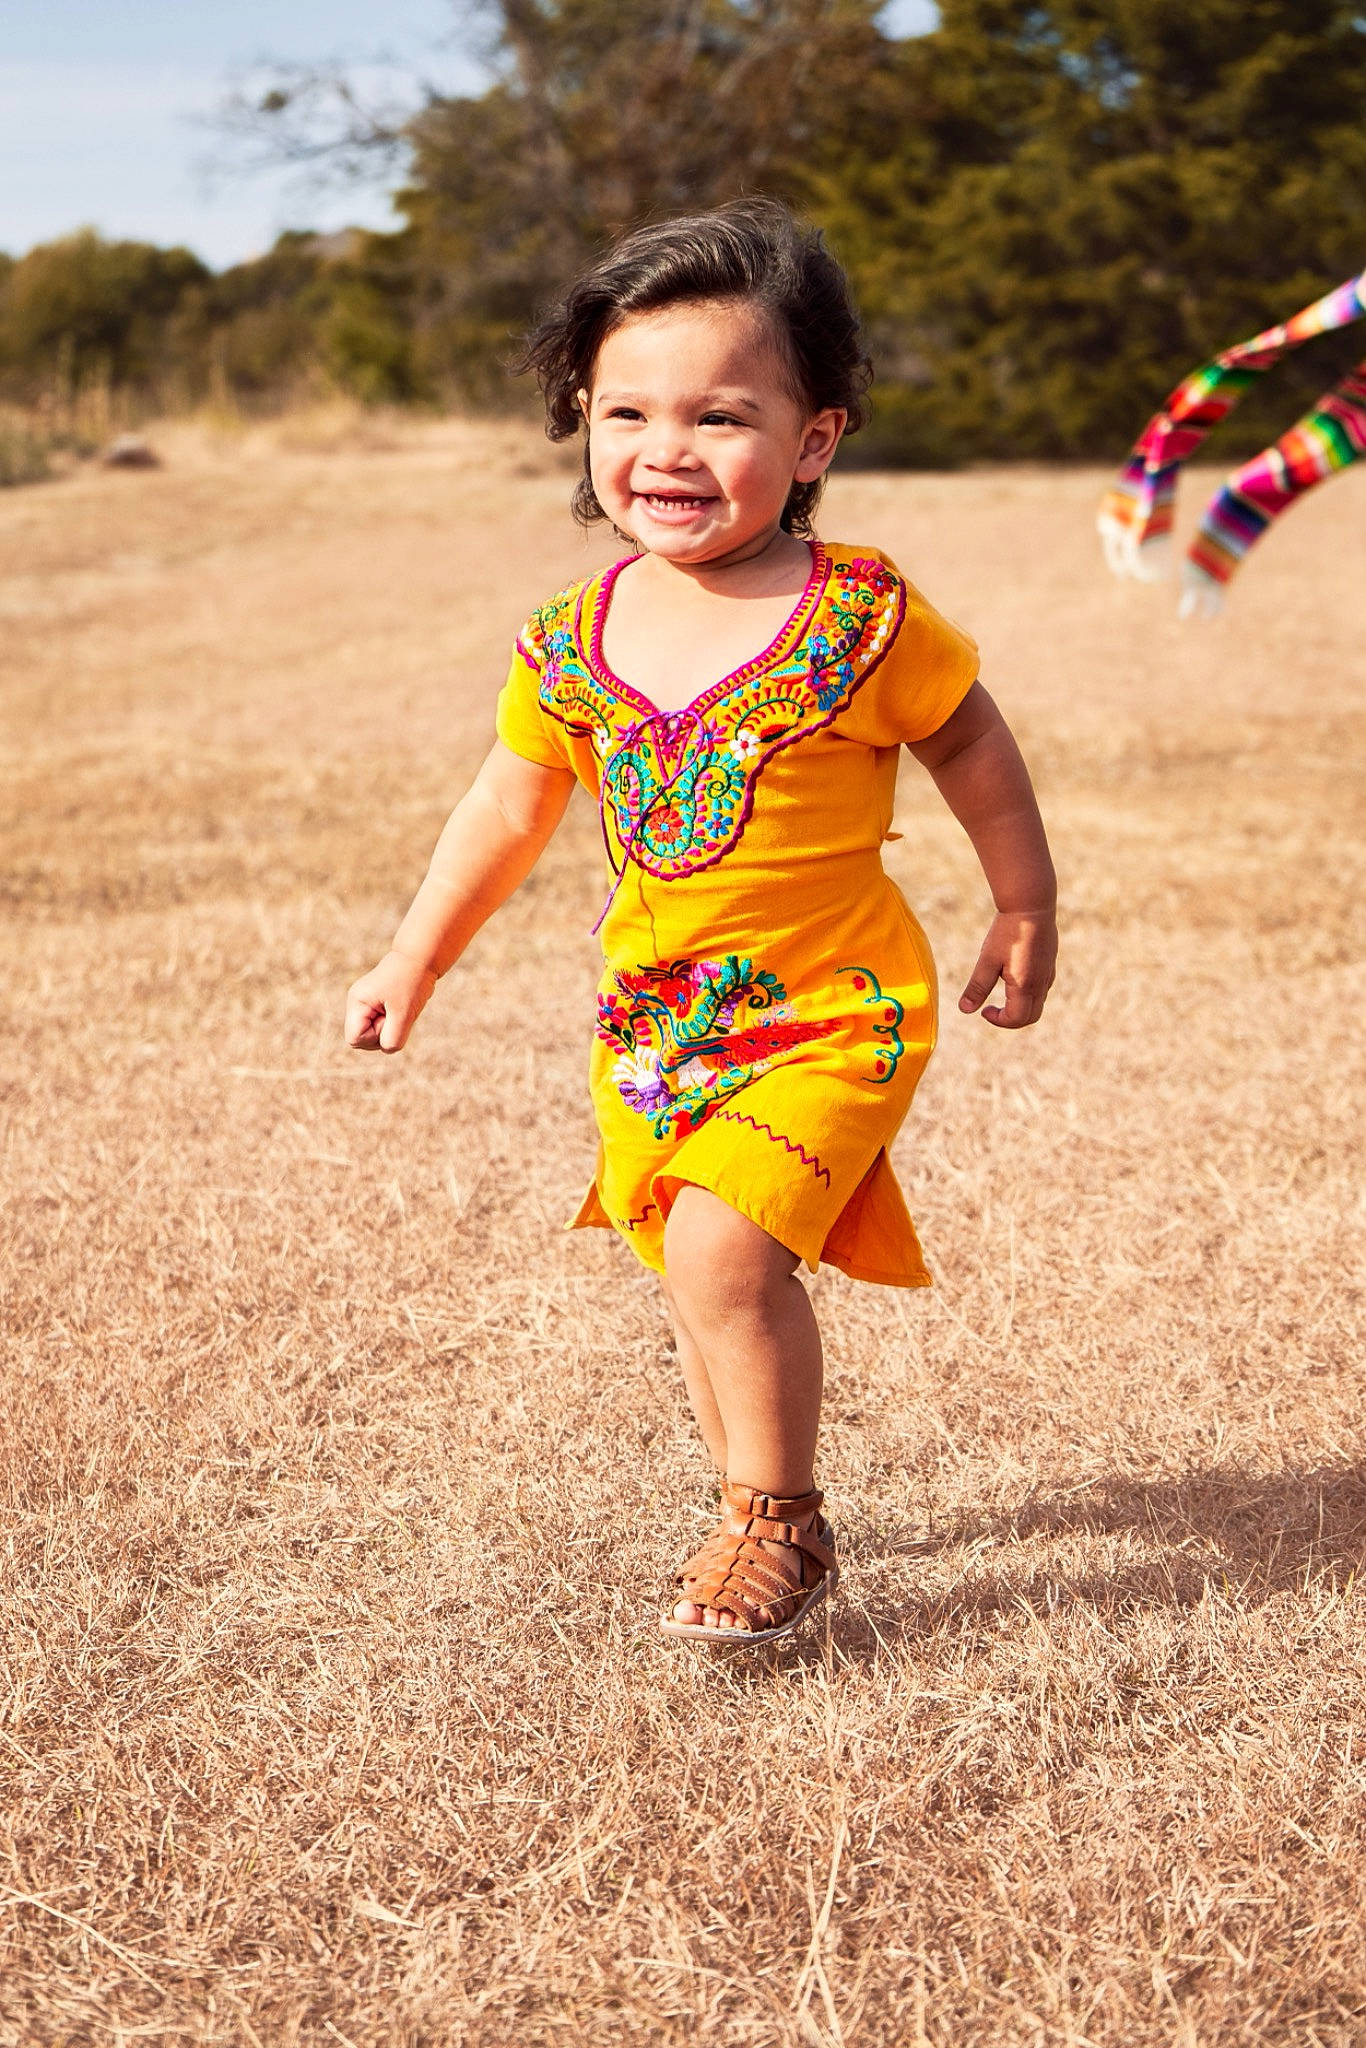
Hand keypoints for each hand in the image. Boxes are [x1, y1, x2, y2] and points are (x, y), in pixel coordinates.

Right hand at [345, 950, 437, 1052]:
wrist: (421, 958)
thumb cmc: (412, 982)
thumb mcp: (404, 1013)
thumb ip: (393, 1037)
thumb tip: (387, 1048)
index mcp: (357, 1003)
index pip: (354, 1039)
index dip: (374, 1038)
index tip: (390, 1019)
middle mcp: (358, 1005)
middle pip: (362, 1040)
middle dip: (382, 1034)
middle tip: (397, 1013)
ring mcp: (367, 1006)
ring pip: (375, 1035)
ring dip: (391, 1029)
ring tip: (401, 1009)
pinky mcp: (378, 1007)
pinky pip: (384, 1027)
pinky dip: (396, 1023)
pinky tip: (402, 1009)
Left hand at [958, 909, 1056, 1027]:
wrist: (1031, 905)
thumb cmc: (1008, 932)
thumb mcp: (987, 960)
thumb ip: (977, 987)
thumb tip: (965, 1010)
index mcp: (1025, 986)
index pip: (1016, 1019)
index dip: (998, 1020)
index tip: (983, 1010)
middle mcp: (1041, 984)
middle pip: (1031, 1017)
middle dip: (1010, 1019)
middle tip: (991, 1009)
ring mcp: (1048, 974)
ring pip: (1038, 1004)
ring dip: (1020, 1008)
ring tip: (1001, 993)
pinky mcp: (1050, 964)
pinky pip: (1042, 990)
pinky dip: (1028, 996)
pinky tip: (1013, 978)